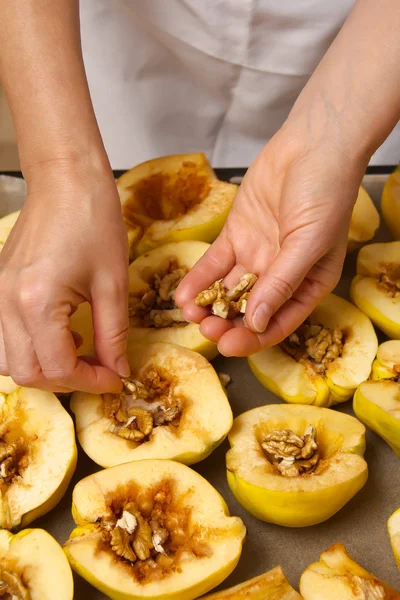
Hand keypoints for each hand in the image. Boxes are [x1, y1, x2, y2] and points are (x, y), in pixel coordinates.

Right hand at [0, 162, 128, 392]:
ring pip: (9, 360)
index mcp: (37, 303)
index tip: (116, 379)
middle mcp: (7, 304)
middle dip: (67, 381)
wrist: (65, 179)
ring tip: (79, 352)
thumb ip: (113, 333)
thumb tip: (118, 370)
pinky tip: (60, 332)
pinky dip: (31, 348)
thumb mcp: (112, 282)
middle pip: (27, 373)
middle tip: (100, 370)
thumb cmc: (93, 220)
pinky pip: (5, 336)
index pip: (57, 368)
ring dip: (44, 368)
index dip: (91, 382)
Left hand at [176, 124, 365, 356]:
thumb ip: (283, 282)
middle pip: (249, 311)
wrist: (312, 145)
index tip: (229, 345)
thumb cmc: (326, 193)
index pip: (278, 322)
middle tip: (206, 329)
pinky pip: (214, 264)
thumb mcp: (310, 243)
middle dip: (227, 324)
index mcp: (307, 285)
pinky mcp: (236, 236)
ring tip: (190, 312)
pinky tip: (183, 293)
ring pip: (227, 290)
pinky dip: (198, 280)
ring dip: (209, 305)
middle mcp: (280, 275)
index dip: (254, 338)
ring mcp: (256, 256)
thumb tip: (258, 321)